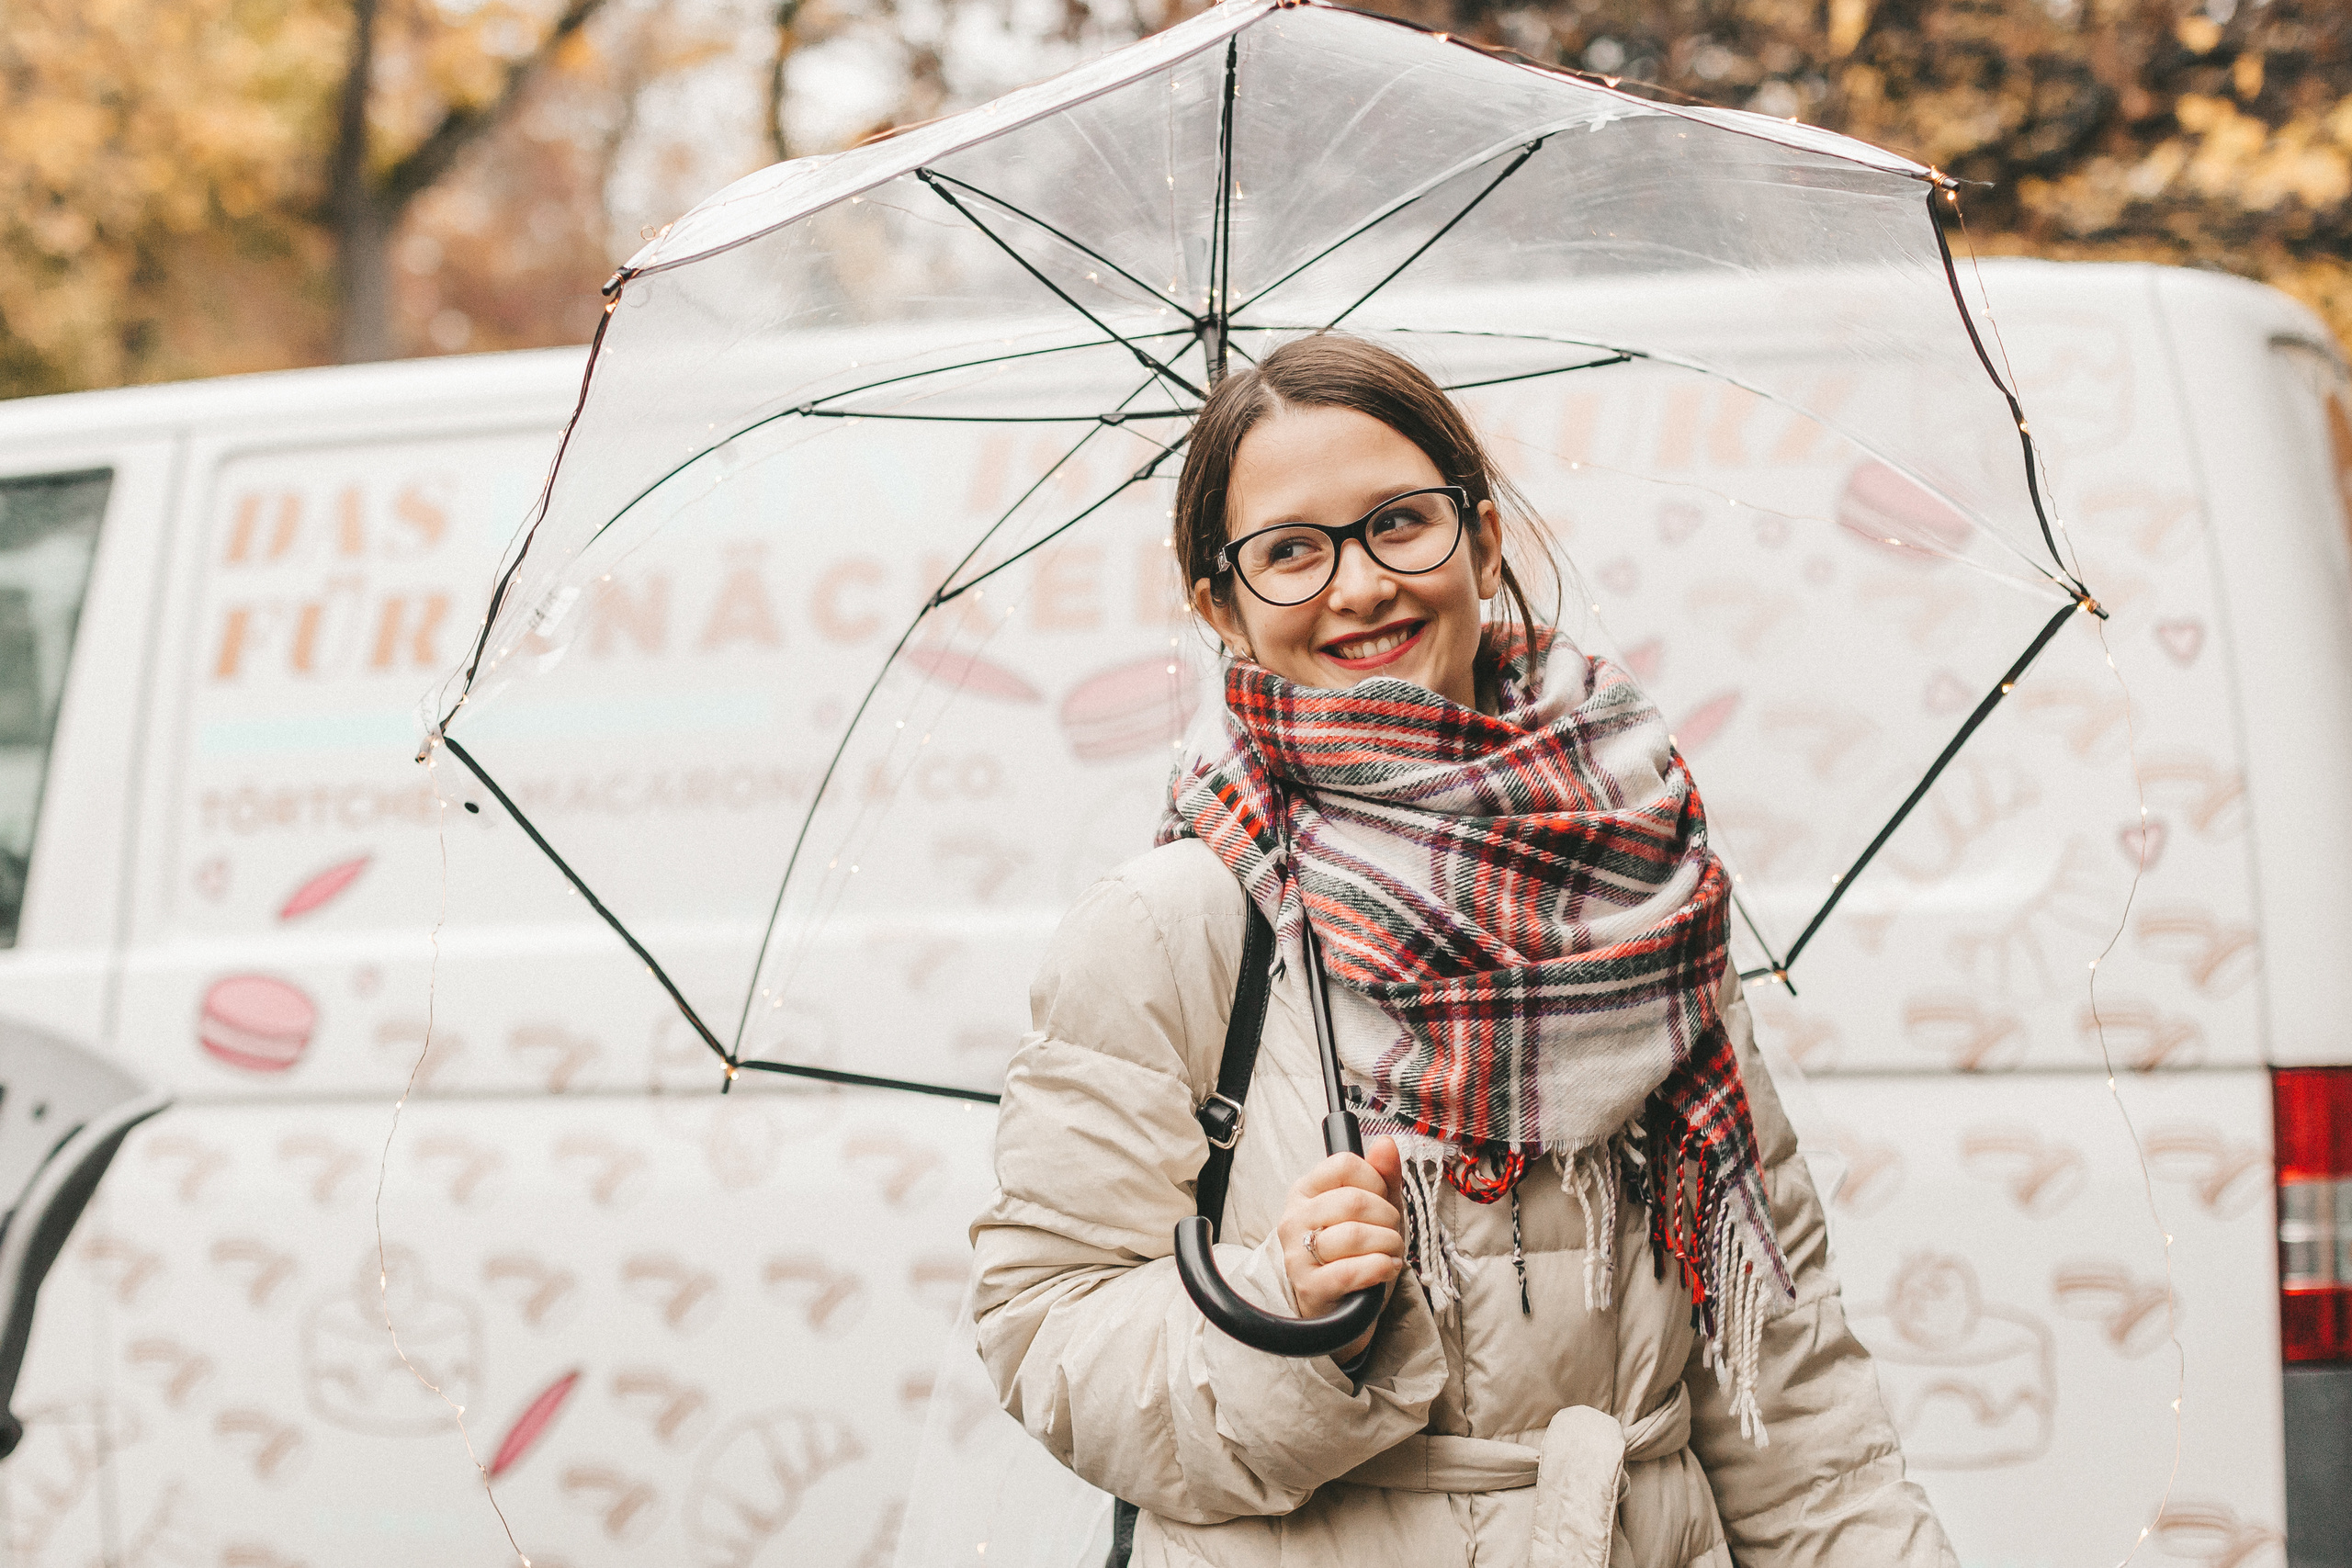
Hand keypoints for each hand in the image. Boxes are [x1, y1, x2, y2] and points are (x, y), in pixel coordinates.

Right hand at [1277, 1135, 1404, 1364]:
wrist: (1338, 1310)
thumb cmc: (1354, 1255)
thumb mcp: (1373, 1212)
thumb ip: (1382, 1176)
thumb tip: (1386, 1143)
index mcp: (1306, 1192)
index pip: (1344, 1165)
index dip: (1375, 1180)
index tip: (1381, 1199)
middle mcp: (1295, 1219)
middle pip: (1353, 1200)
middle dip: (1387, 1217)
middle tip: (1391, 1232)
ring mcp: (1298, 1255)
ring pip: (1354, 1234)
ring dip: (1388, 1244)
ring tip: (1390, 1252)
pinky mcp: (1309, 1287)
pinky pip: (1351, 1271)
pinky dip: (1381, 1268)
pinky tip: (1386, 1269)